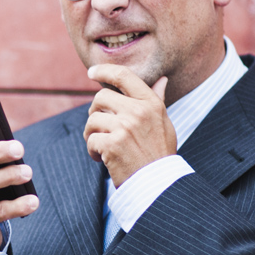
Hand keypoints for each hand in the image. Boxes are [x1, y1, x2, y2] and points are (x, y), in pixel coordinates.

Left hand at [83, 65, 176, 186]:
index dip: (104, 70)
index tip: (92, 72)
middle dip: (95, 112)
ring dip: (91, 134)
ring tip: (102, 146)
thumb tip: (162, 80)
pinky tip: (103, 159)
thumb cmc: (159, 153)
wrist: (158, 184)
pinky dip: (92, 151)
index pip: (123, 76)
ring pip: (92, 120)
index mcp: (151, 103)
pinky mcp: (112, 144)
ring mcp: (124, 127)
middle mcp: (138, 111)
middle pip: (101, 97)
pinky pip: (90, 140)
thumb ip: (157, 100)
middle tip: (100, 128)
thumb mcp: (164, 124)